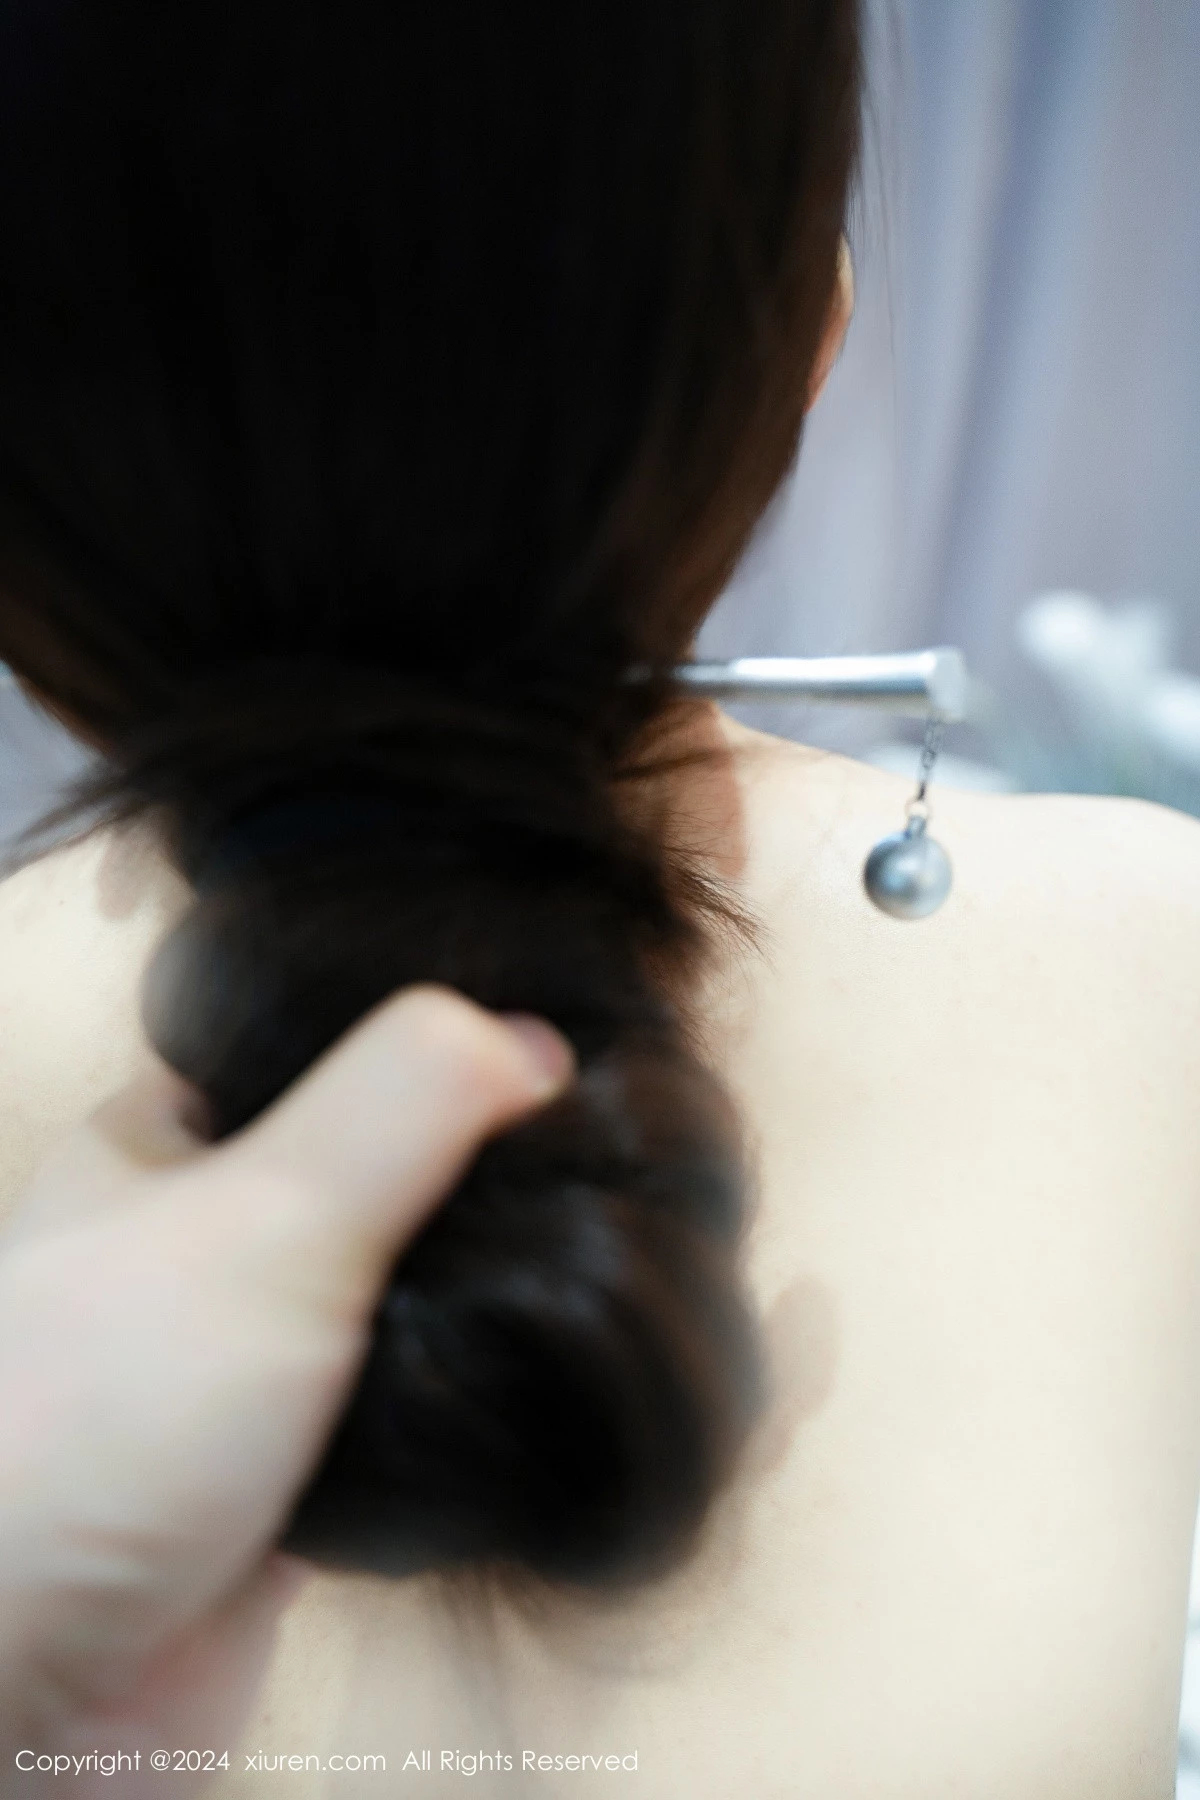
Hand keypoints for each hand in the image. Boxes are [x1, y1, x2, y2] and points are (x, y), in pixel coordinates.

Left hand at [0, 985, 572, 1795]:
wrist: (44, 1690)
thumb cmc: (110, 1424)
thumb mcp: (270, 1212)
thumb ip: (404, 1098)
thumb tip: (533, 1039)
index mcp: (158, 1146)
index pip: (317, 1052)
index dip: (432, 1043)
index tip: (548, 1054)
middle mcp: (194, 1247)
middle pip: (369, 1179)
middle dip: (469, 1186)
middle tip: (584, 1169)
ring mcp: (240, 1368)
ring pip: (389, 1305)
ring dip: (468, 1308)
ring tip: (577, 1268)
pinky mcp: (282, 1481)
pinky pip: (398, 1417)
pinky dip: (457, 1410)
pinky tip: (526, 1386)